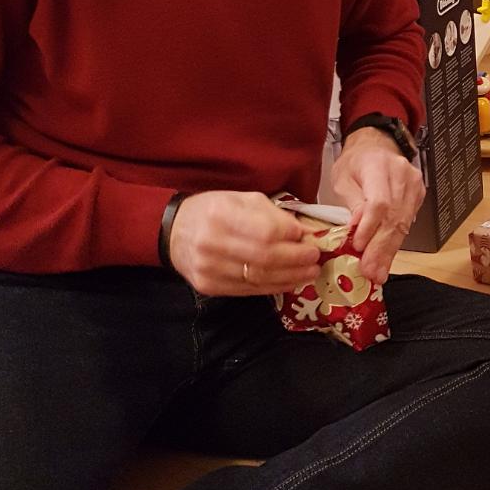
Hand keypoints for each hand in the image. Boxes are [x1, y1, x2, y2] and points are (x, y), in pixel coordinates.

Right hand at [167, 191, 321, 296]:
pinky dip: (273, 287)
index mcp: (220, 214)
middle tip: (315, 258)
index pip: (265, 231)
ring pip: (259, 278)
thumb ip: (272, 214)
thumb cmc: (213, 211)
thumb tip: (303, 232)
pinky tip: (289, 282)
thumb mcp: (241, 200)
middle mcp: (212, 243)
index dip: (290, 236)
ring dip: (290, 277)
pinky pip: (248, 290)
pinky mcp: (209, 286)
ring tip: (309, 273)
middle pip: (265, 257)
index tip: (307, 236)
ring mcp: (209, 268)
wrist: (175, 232)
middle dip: (296, 259)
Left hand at [330, 127, 424, 283]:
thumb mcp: (343, 177)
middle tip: (370, 271)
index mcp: (378, 165)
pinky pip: (407, 224)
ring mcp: (414, 186)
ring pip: (403, 224)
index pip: (379, 201)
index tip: (359, 247)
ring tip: (378, 272)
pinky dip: (395, 243)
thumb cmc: (356, 162)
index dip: (370, 227)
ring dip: (389, 251)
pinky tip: (386, 260)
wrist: (377, 145)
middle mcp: (402, 175)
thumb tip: (357, 230)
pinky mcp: (419, 197)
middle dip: (380, 248)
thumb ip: (352, 202)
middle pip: (394, 217)